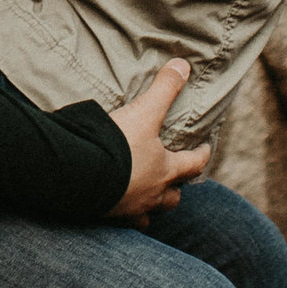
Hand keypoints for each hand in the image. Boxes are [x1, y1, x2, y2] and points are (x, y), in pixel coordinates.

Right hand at [105, 61, 204, 219]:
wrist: (80, 176)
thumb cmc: (117, 146)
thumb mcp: (143, 113)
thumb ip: (164, 89)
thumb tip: (183, 65)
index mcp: (164, 171)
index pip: (193, 166)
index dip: (201, 156)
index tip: (205, 149)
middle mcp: (151, 195)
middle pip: (172, 198)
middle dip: (175, 189)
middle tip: (173, 178)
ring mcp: (129, 210)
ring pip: (148, 216)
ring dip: (149, 206)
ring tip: (143, 196)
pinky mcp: (106, 217)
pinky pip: (120, 222)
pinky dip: (121, 215)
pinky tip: (113, 206)